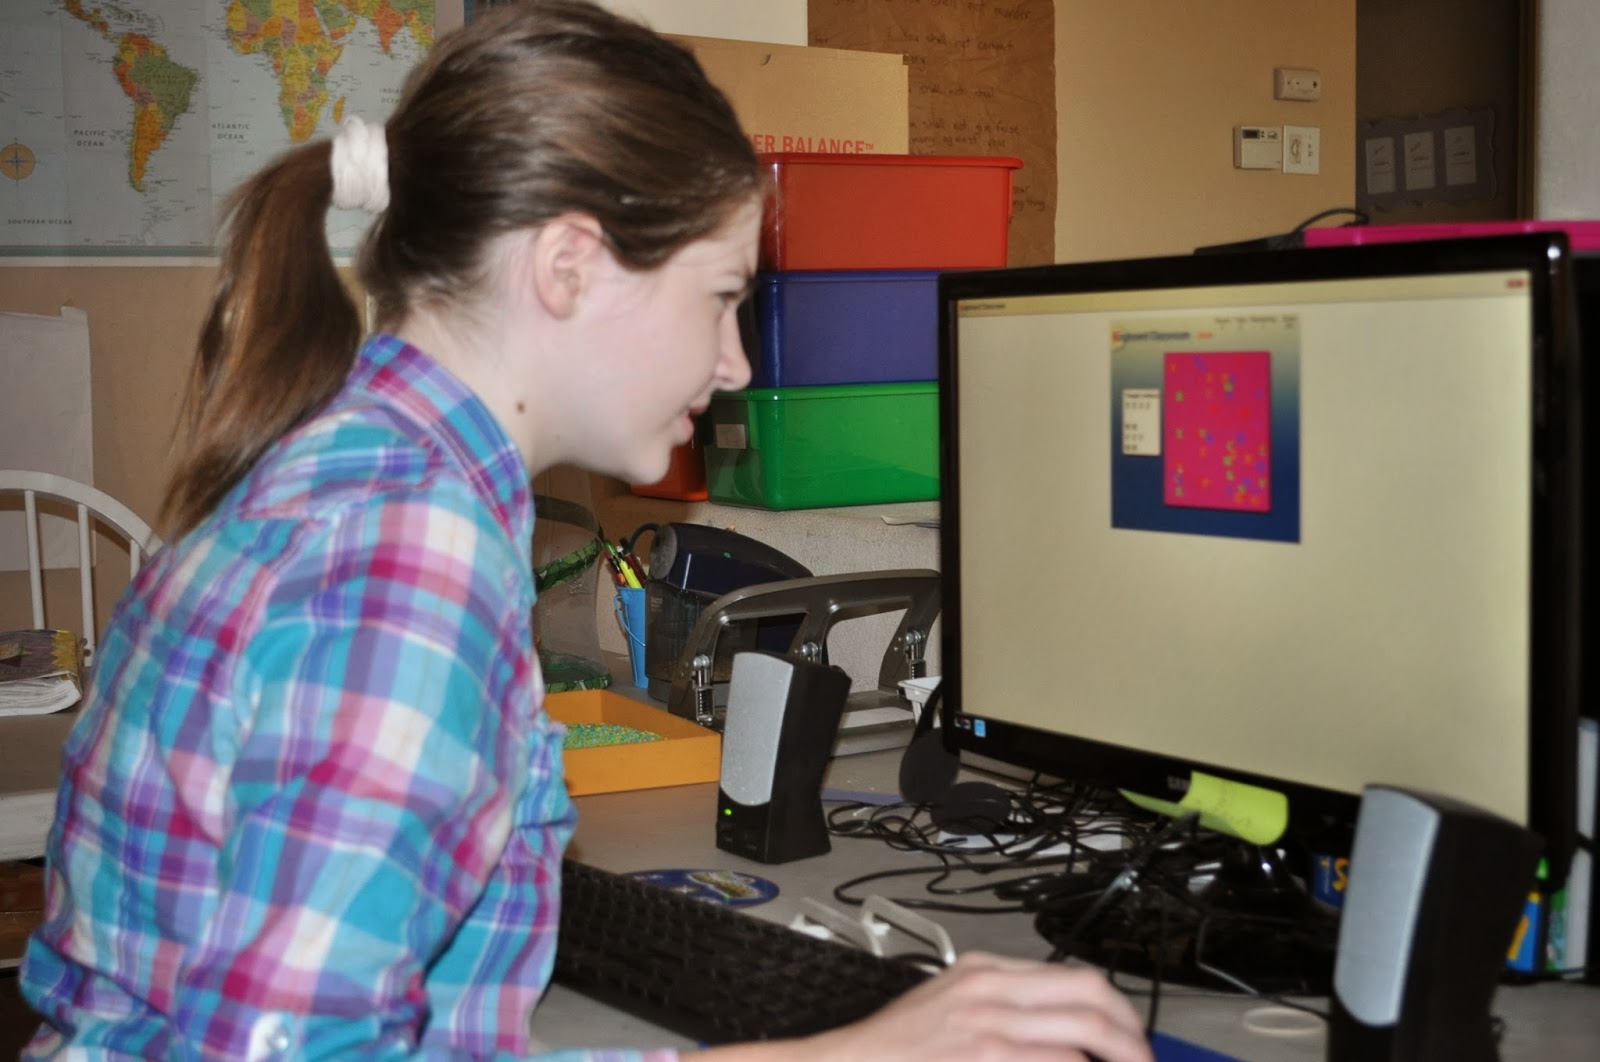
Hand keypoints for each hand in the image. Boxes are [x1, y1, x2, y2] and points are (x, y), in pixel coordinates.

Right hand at [688, 952, 1153, 1061]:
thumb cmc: (897, 1047)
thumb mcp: (950, 1002)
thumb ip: (1001, 1002)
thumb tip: (1057, 1023)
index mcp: (984, 970)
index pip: (1074, 976)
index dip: (1115, 1009)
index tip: (1129, 1034)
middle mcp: (991, 989)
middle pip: (1090, 997)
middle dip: (1130, 1033)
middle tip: (1142, 1058)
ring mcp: (990, 1026)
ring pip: (1083, 1033)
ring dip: (1116, 1057)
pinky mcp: (987, 1058)